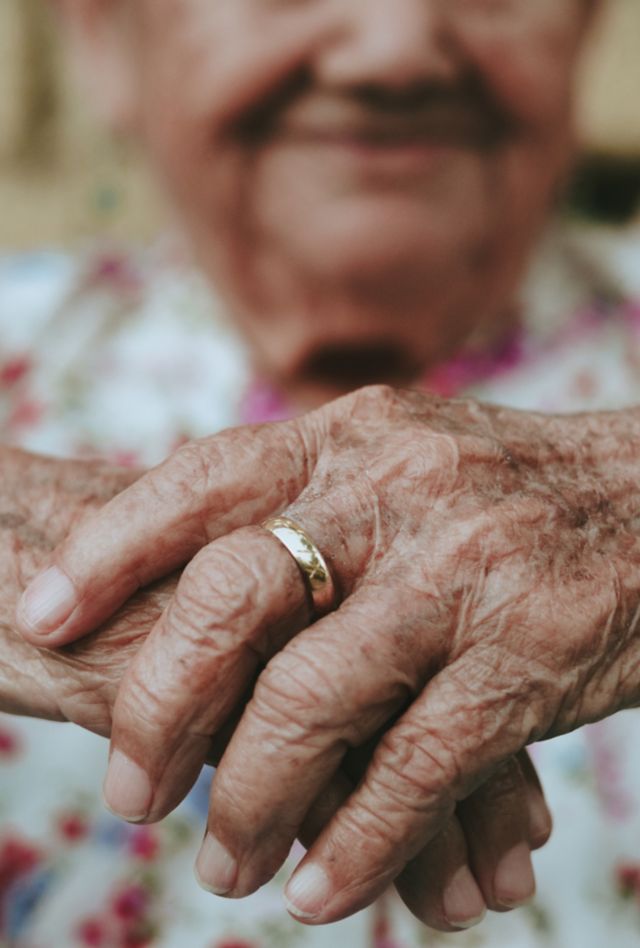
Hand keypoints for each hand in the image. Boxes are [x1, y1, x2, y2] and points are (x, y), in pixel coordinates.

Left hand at [15, 387, 606, 923]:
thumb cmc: (503, 494)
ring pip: (315, 702)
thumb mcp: (398, 462)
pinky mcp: (530, 657)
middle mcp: (400, 492)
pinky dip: (357, 844)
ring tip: (223, 867)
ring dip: (250, 802)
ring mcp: (466, 573)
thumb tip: (186, 580)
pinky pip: (415, 769)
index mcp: (352, 438)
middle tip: (130, 791)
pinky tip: (320, 891)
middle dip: (162, 704)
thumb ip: (305, 503)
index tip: (40, 616)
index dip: (111, 547)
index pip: (204, 478)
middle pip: (237, 593)